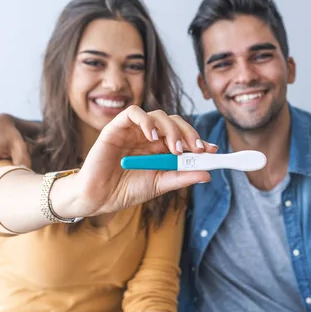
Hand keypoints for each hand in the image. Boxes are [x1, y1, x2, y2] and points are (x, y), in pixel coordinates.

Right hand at [66, 106, 216, 216]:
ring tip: (174, 149)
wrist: (98, 198)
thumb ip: (181, 177)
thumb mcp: (159, 184)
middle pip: (174, 122)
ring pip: (158, 116)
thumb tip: (208, 174)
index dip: (199, 140)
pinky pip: (133, 113)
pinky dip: (146, 121)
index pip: (184, 136)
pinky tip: (152, 137)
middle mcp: (149, 136)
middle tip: (196, 150)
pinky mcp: (116, 127)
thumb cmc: (126, 190)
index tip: (212, 151)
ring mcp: (133, 131)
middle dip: (189, 134)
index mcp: (160, 149)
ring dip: (171, 130)